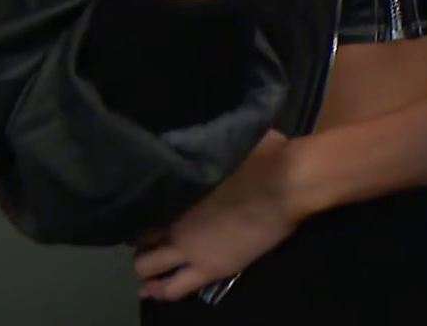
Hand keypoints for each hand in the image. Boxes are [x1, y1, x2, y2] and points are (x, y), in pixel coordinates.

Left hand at [132, 130, 301, 300]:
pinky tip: (152, 290)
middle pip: (137, 238)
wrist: (288, 183)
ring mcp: (189, 249)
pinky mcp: (209, 269)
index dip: (140, 210)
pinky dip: (159, 291)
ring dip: (146, 265)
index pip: (140, 207)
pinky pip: (173, 289)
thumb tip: (195, 135)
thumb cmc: (265, 155)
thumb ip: (204, 146)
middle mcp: (172, 221)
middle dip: (140, 239)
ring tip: (153, 263)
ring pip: (145, 267)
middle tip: (150, 237)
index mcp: (176, 190)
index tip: (146, 209)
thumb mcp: (227, 142)